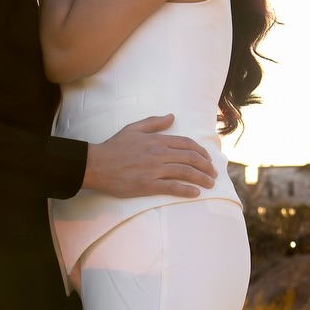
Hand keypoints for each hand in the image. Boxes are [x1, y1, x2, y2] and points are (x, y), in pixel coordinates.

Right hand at [81, 116, 218, 197]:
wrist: (96, 164)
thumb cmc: (113, 147)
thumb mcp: (133, 129)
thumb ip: (154, 122)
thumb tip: (172, 116)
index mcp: (157, 140)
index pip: (187, 144)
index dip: (201, 152)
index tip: (207, 159)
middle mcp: (159, 154)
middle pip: (191, 158)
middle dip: (206, 166)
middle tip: (213, 173)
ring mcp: (154, 170)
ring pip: (186, 172)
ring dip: (202, 178)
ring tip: (210, 184)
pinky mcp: (148, 185)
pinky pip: (173, 187)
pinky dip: (187, 190)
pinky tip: (196, 193)